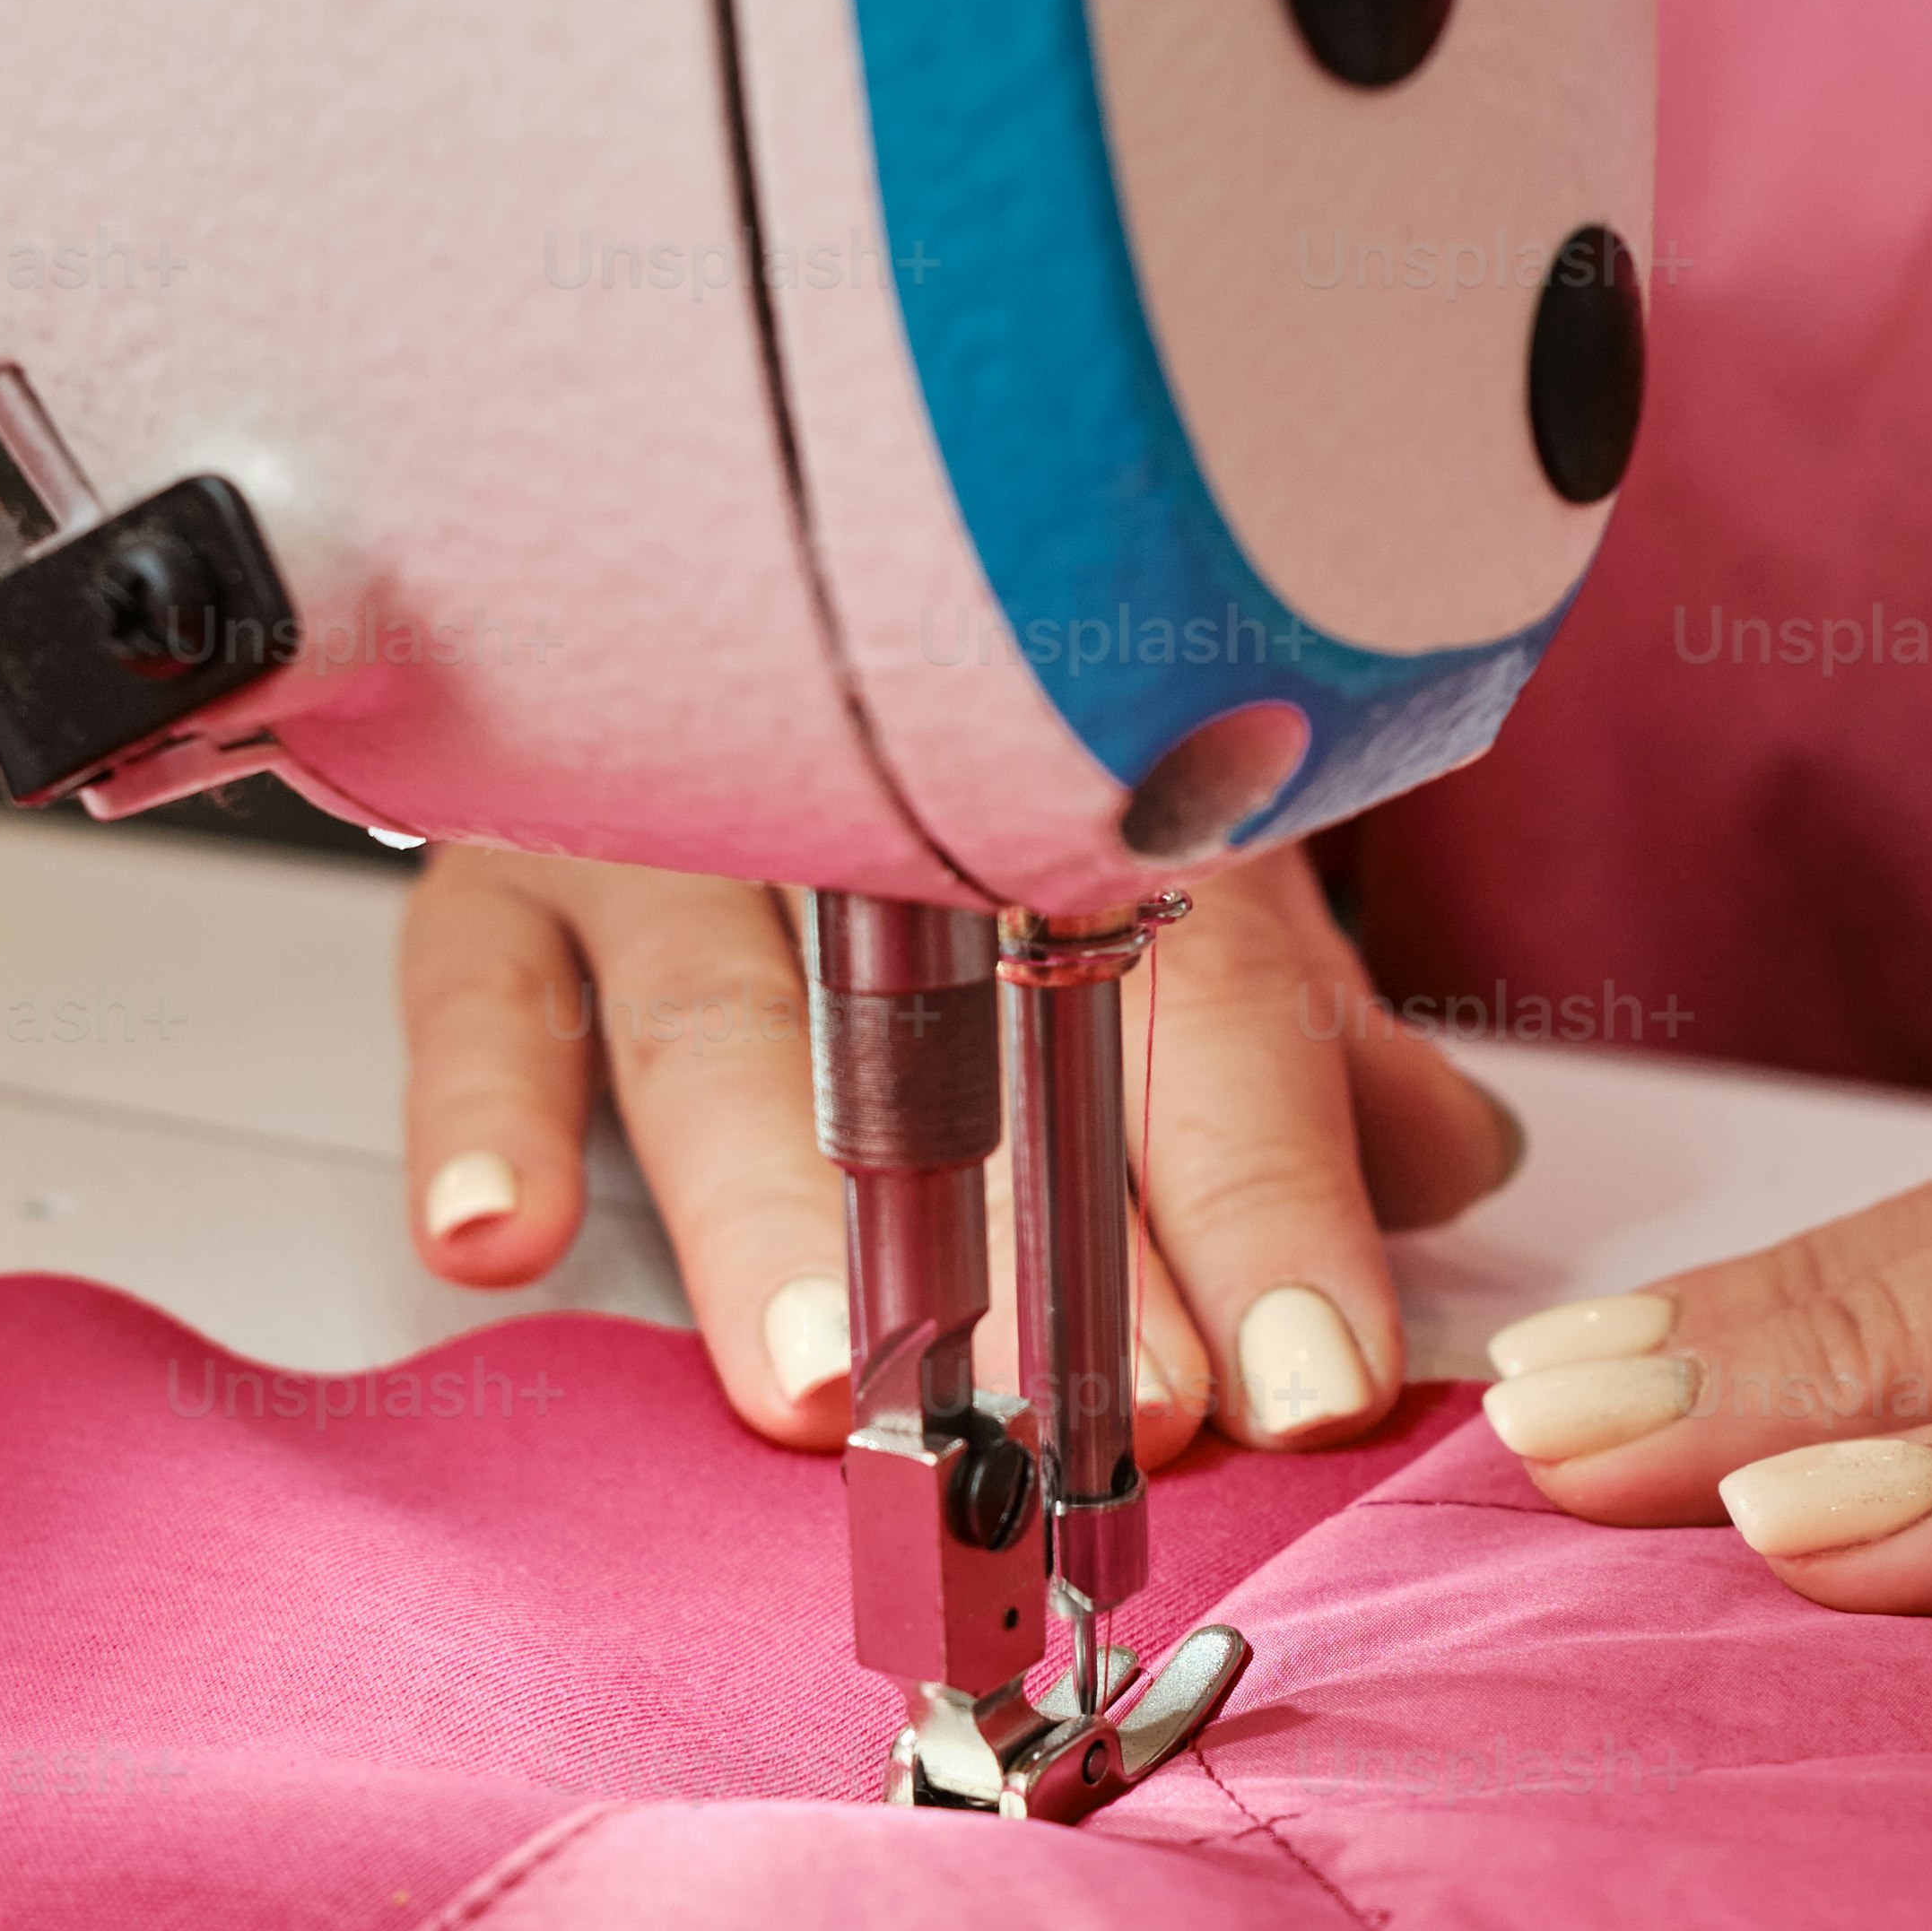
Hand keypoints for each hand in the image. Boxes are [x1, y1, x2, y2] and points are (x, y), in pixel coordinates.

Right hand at [398, 839, 1517, 1454]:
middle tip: (1108, 1412)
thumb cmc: (967, 776)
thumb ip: (1297, 1040)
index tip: (1315, 1378)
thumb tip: (1457, 1157)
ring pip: (730, 1020)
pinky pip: (475, 980)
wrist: (705, 518)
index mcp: (1082, 797)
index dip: (1269, 1201)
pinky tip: (496, 1238)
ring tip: (830, 1382)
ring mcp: (673, 817)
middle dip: (1051, 1251)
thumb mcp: (1165, 880)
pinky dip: (485, 1107)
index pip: (1207, 1006)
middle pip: (974, 1033)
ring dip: (779, 1214)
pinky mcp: (500, 858)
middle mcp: (880, 799)